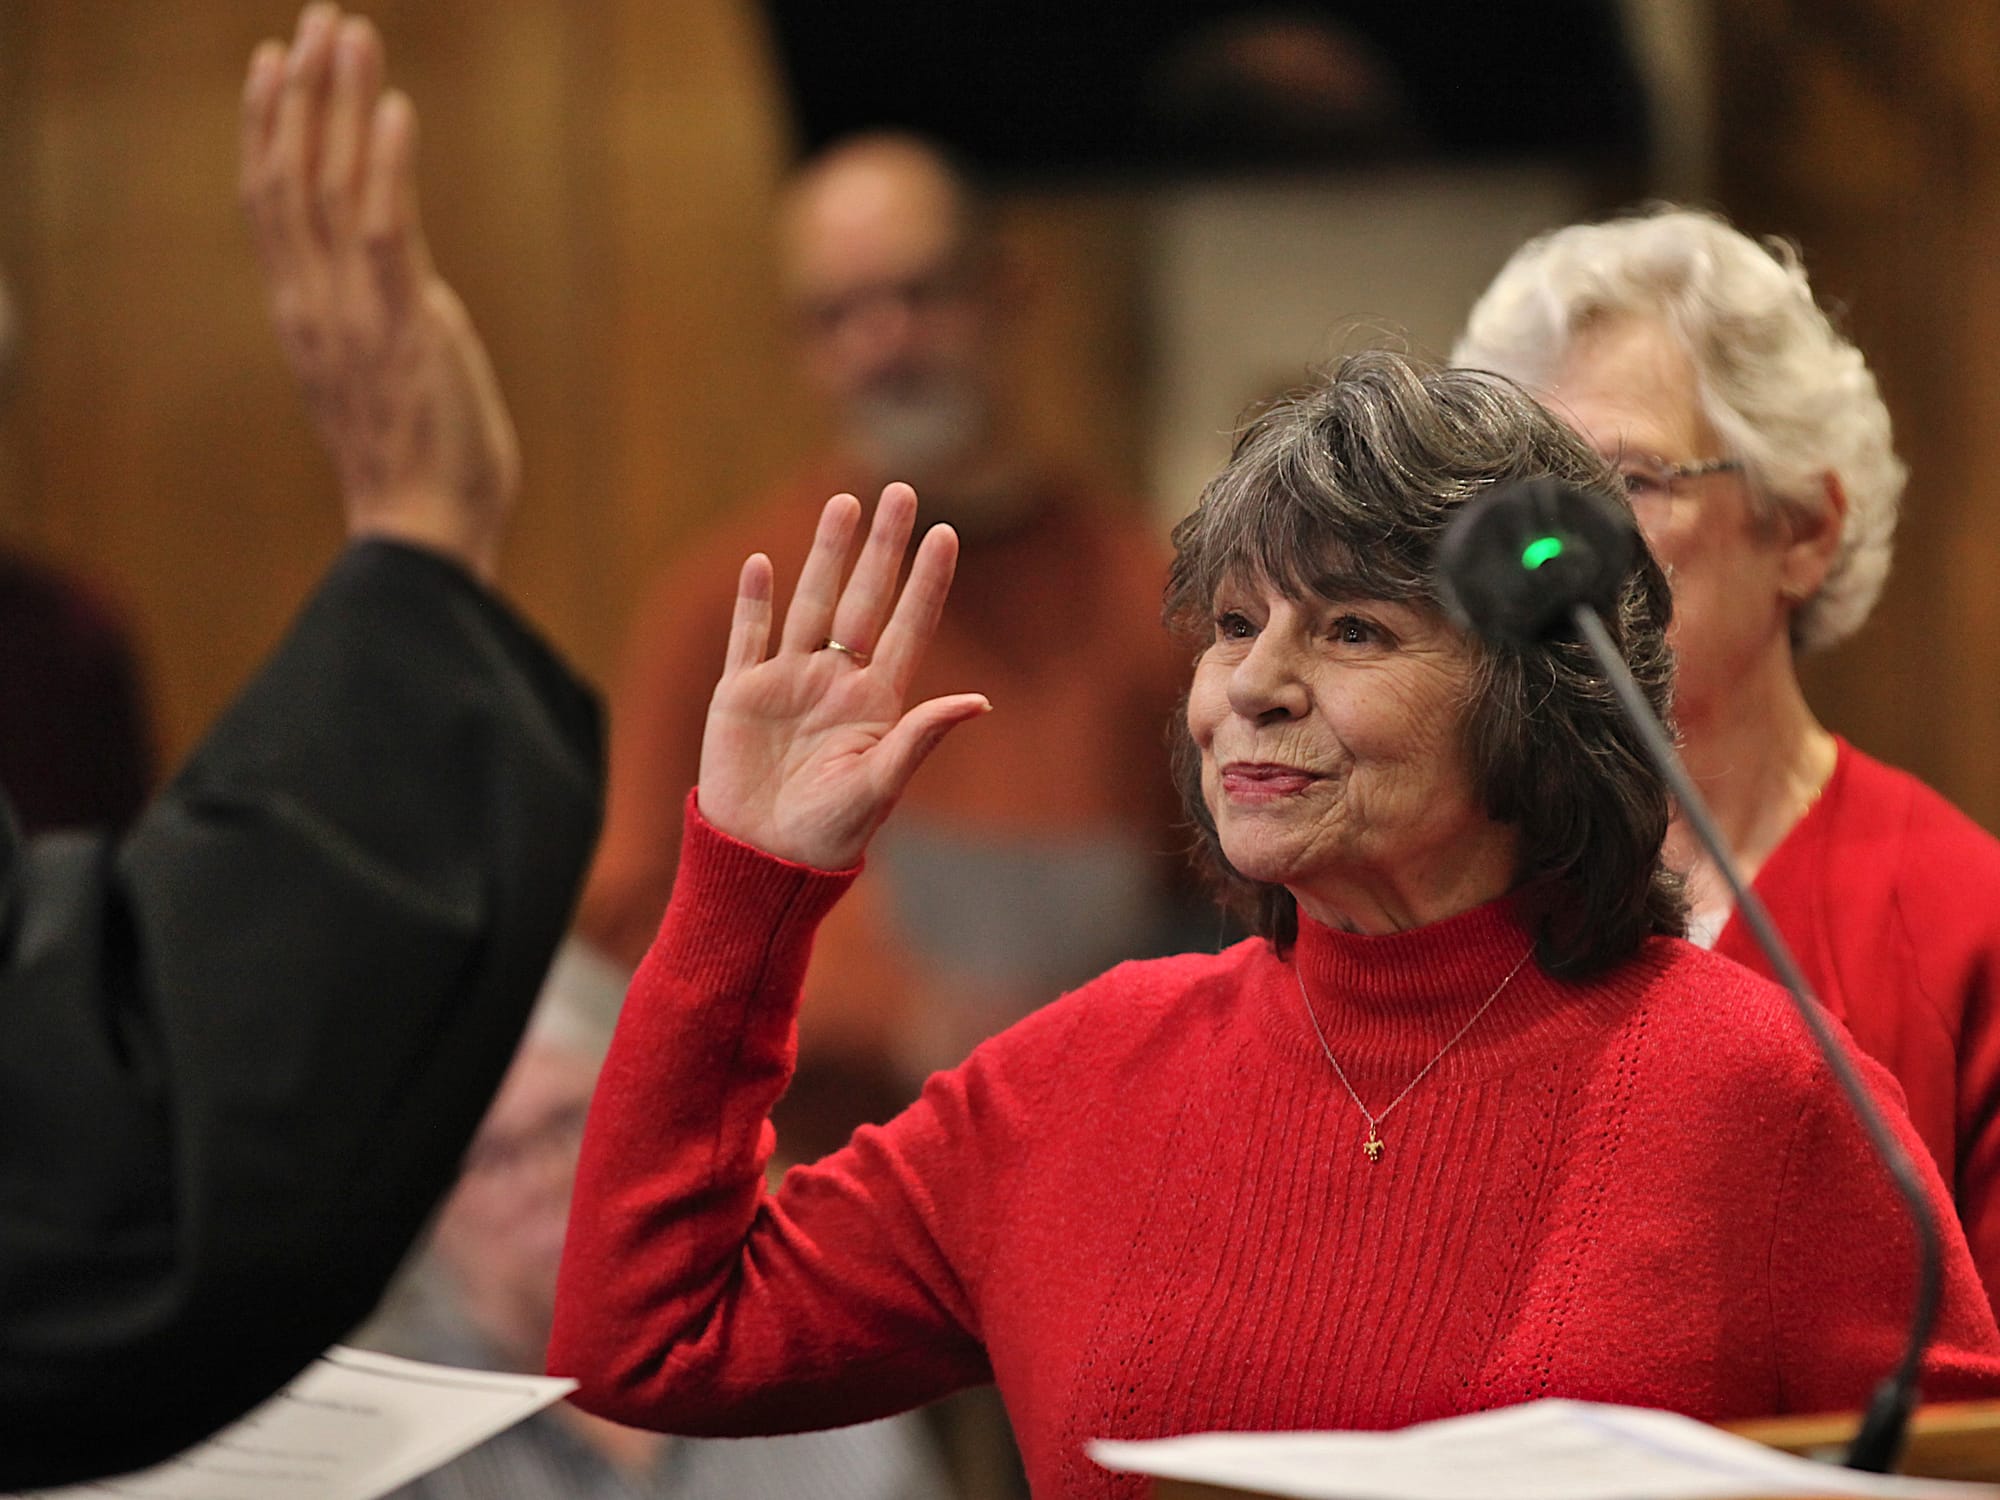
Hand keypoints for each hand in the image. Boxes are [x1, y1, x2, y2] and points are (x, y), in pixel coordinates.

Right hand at [240, 5, 517, 583]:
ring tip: (348, 35)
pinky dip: (387, 166)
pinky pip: (387, 230)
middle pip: (290, 175)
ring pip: (329, 187)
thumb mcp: (394, 373)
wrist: (426, 530)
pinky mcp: (403, 325)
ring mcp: (354, 313)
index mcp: (306, 314)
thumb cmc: (420, 462)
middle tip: (316, 21)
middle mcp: (315, 304)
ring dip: (339, 104)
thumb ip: (392, 320)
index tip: (273, 65)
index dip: (268, 128)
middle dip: (302, 92)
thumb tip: (416, 291)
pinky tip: (395, 111)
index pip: (271, 202)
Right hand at [697, 483, 990, 869]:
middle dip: (882, 547)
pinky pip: (749, 638)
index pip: (909, 626)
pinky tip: (763, 564)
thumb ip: (920, 737)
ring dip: (825, 554)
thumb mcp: (880, 785)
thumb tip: (979, 701)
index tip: (948, 533)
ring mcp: (787, 684)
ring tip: (844, 503)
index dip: (927, 581)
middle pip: (862, 599)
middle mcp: (834, 681)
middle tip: (902, 490)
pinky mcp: (740, 695)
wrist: (761, 861)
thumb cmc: (828, 835)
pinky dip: (754, 602)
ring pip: (809, 604)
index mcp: (875, 702)